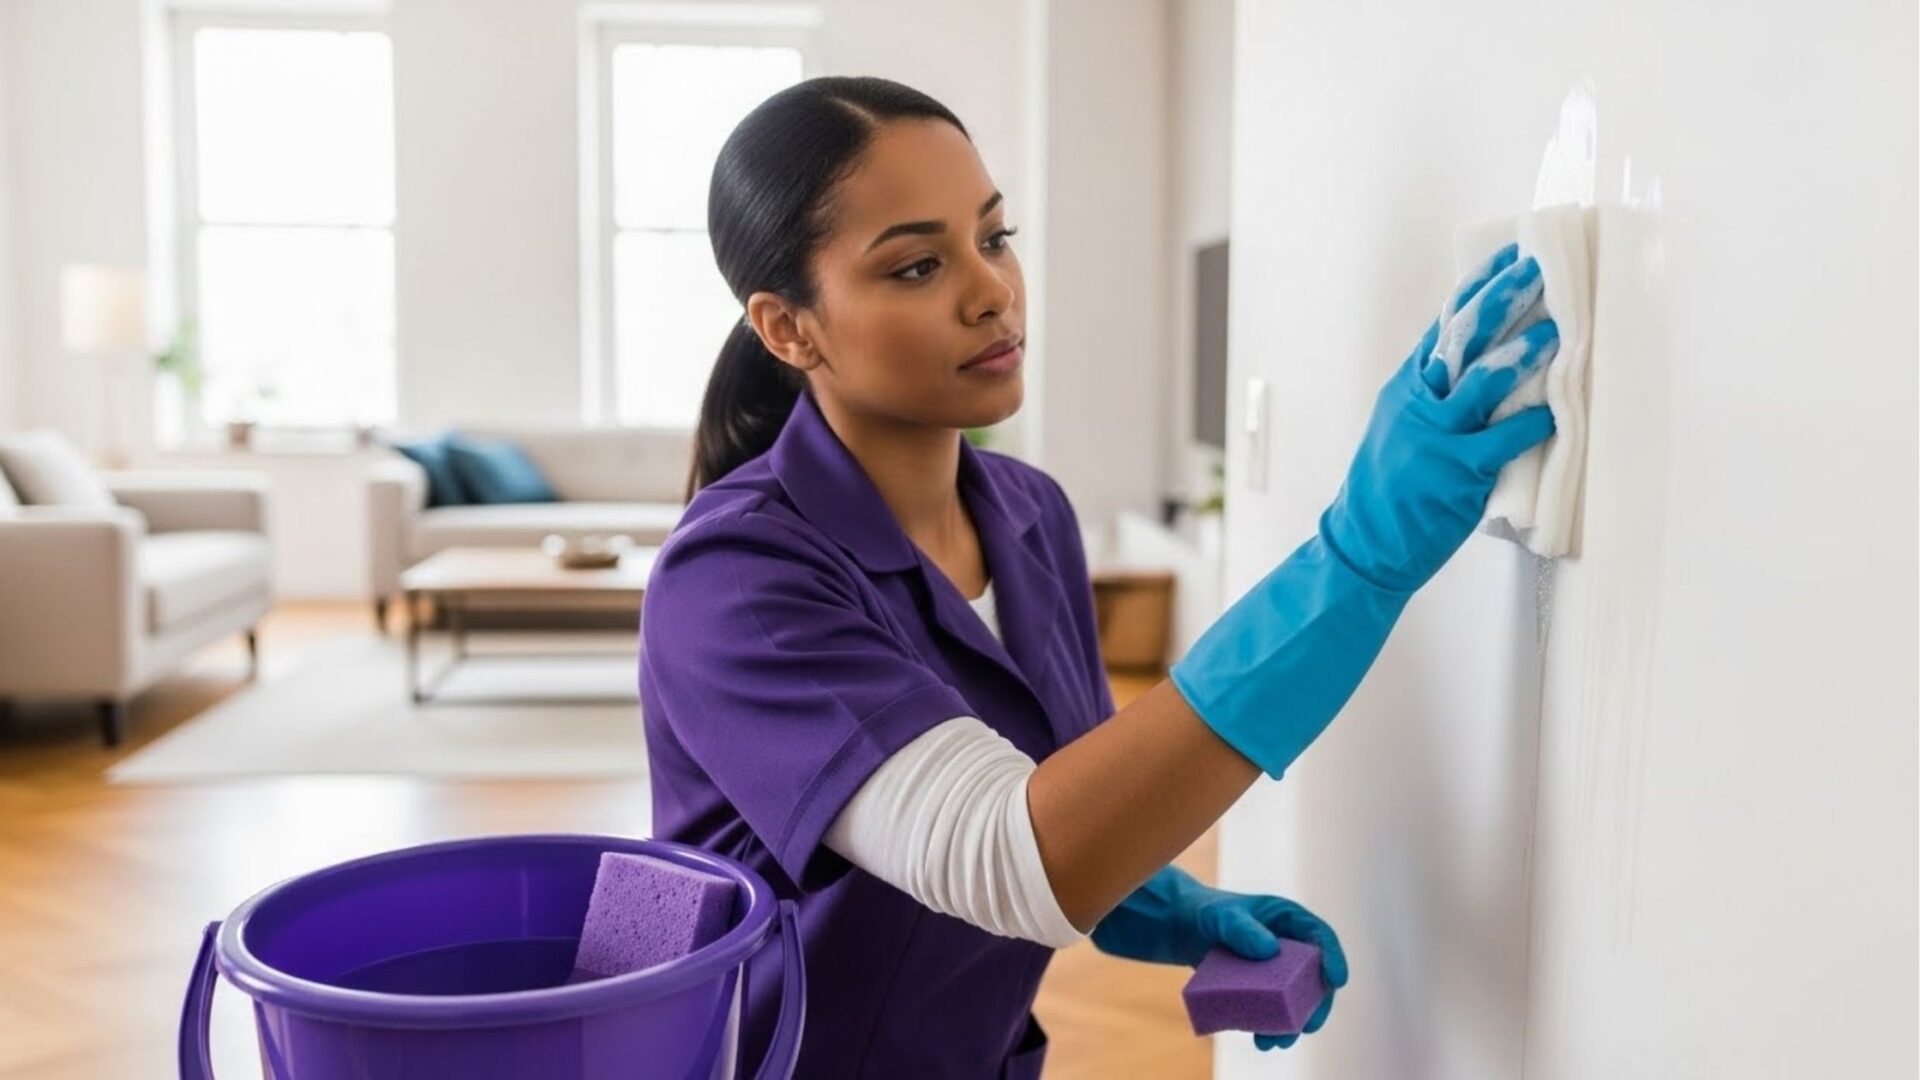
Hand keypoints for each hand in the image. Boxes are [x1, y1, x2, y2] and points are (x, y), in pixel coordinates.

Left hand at [1090, 866, 1348, 1048]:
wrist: (1180, 928)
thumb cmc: (1205, 914)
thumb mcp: (1220, 917)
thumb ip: (1241, 929)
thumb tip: (1270, 951)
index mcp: (1289, 920)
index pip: (1322, 937)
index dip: (1334, 958)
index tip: (1336, 981)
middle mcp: (1289, 945)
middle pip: (1315, 977)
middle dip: (1316, 1006)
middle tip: (1308, 1027)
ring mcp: (1276, 968)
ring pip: (1295, 999)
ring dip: (1292, 1023)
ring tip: (1277, 1042)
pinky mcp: (1260, 986)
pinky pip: (1272, 1008)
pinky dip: (1269, 1025)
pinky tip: (1260, 1040)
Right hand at [1320, 242, 1560, 592]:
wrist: (1364, 541)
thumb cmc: (1387, 490)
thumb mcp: (1400, 429)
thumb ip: (1435, 397)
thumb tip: (1484, 368)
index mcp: (1406, 386)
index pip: (1443, 321)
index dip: (1477, 284)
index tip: (1509, 254)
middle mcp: (1418, 401)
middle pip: (1461, 335)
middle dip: (1502, 296)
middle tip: (1538, 268)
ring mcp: (1436, 435)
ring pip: (1482, 379)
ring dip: (1523, 350)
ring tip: (1557, 328)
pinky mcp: (1456, 470)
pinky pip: (1502, 439)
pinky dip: (1531, 423)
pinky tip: (1557, 410)